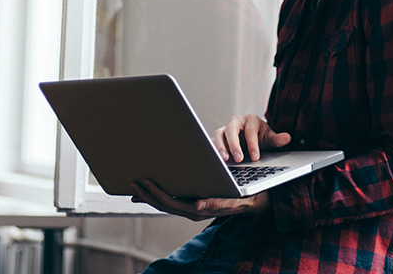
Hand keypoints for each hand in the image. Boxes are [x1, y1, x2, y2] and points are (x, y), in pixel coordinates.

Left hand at [131, 180, 270, 220]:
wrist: (261, 202)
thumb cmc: (250, 198)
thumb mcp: (237, 199)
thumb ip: (219, 203)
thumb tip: (198, 205)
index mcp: (201, 209)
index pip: (172, 204)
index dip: (156, 194)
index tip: (144, 182)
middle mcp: (195, 210)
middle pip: (165, 204)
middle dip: (147, 194)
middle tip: (132, 182)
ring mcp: (194, 206)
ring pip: (167, 203)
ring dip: (151, 195)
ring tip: (136, 185)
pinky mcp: (196, 201)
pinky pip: (174, 199)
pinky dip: (161, 193)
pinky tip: (153, 187)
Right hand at [212, 114, 291, 162]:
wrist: (252, 139)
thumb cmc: (261, 138)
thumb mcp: (270, 139)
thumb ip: (277, 139)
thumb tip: (287, 138)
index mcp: (251, 120)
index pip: (250, 131)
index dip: (253, 144)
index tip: (255, 157)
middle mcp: (236, 122)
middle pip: (232, 130)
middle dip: (235, 145)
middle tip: (239, 159)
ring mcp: (225, 128)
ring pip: (219, 134)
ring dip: (220, 146)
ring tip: (224, 159)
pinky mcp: (218, 137)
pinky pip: (213, 141)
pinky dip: (214, 149)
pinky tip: (217, 159)